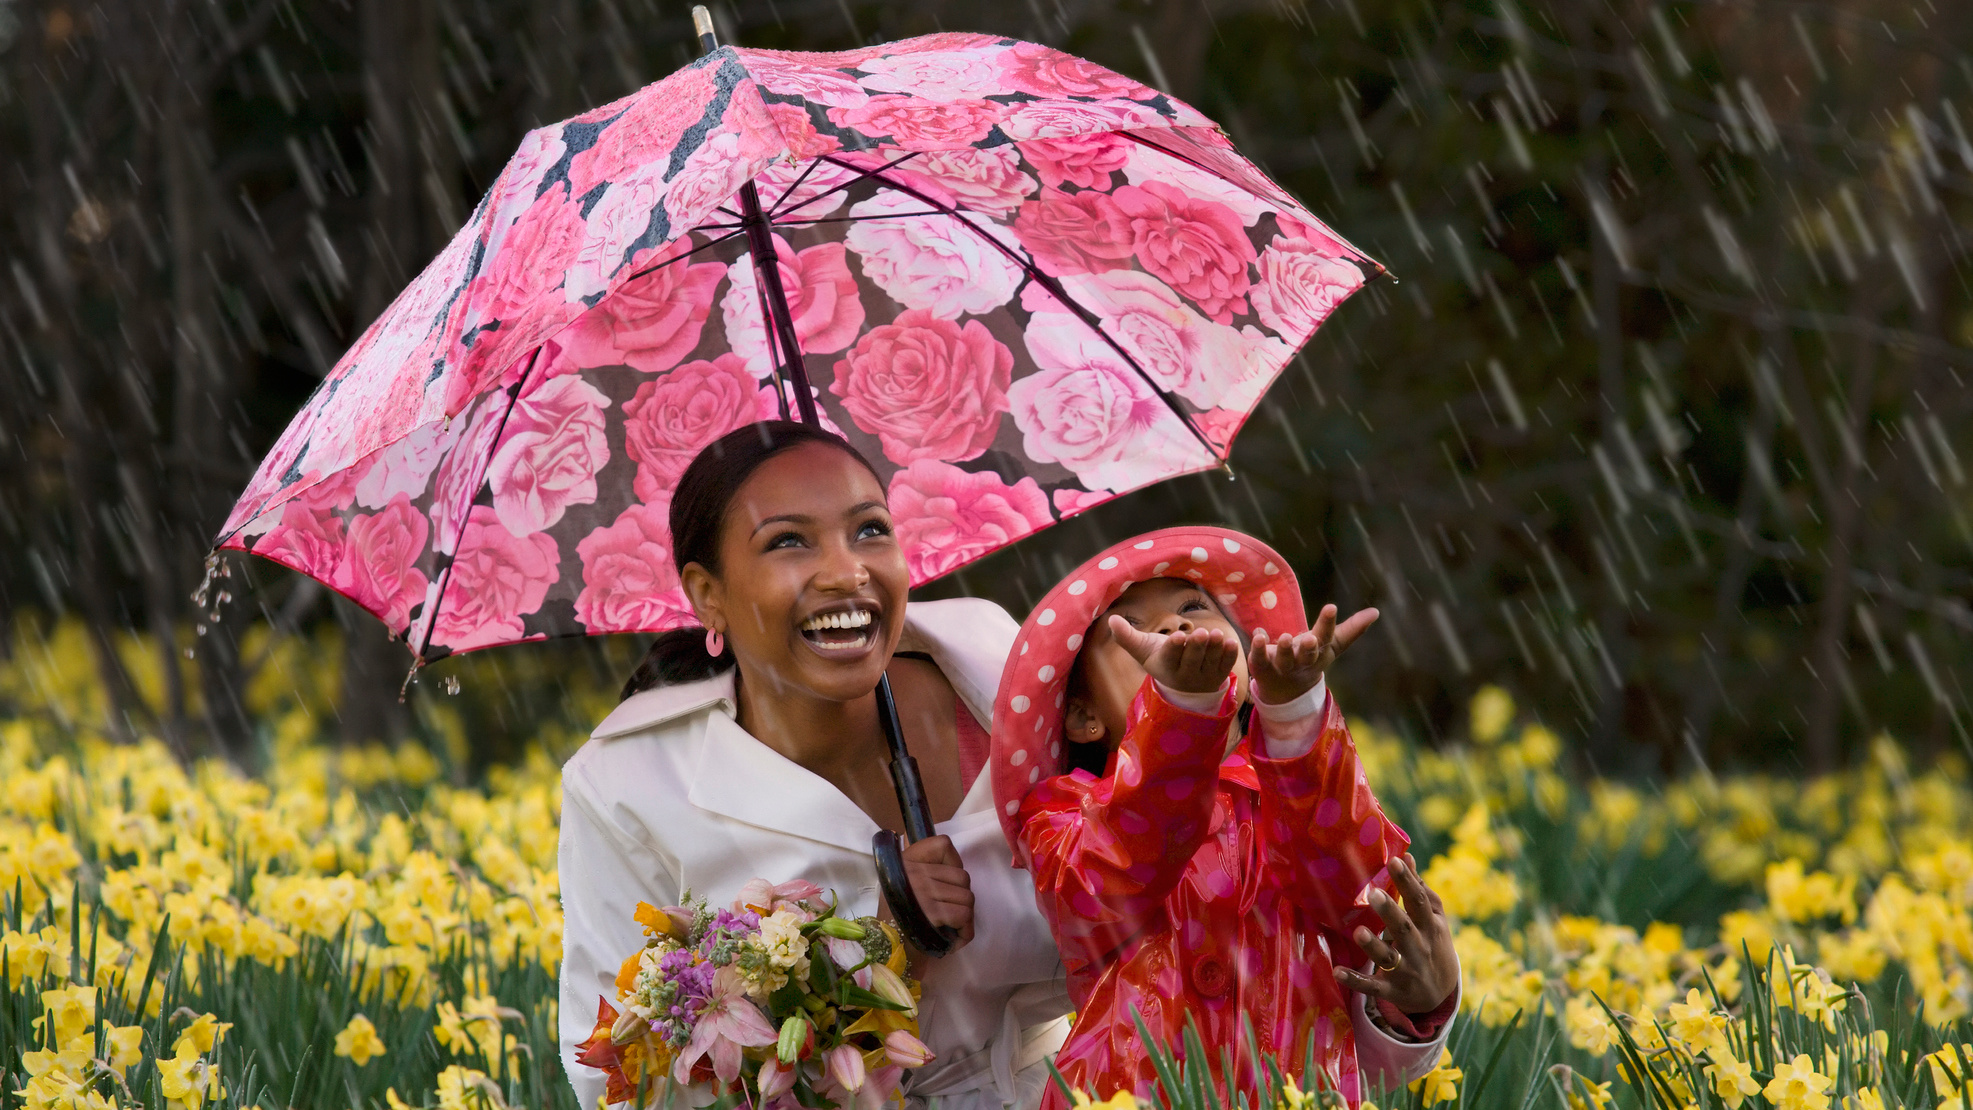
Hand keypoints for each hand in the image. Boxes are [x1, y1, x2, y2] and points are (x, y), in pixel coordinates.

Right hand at [895, 834, 973, 952]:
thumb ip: (923, 870)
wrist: (883, 951)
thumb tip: (952, 861)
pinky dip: (964, 931)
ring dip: (964, 917)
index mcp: (907, 861)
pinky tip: (952, 938)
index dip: (953, 863)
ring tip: (949, 928)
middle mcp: (914, 872)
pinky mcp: (932, 913)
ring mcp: (923, 892)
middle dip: (961, 898)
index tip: (945, 882)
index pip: (944, 844)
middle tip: (948, 914)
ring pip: (968, 898)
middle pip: (963, 877)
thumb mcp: (902, 886)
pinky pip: (964, 916)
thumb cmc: (896, 921)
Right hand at [1106, 616, 1238, 694]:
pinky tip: (1230, 642)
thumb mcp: (1143, 649)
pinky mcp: (1219, 676)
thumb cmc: (1160, 658)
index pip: (1170, 657)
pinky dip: (1229, 656)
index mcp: (1165, 667)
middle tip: (1201, 632)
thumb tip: (1111, 619)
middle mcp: (1184, 676)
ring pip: (1210, 662)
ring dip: (1214, 649)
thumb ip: (1127, 636)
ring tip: (1216, 634)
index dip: (1174, 647)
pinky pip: (1225, 666)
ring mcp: (1203, 677)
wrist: (1182, 683)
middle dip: (1196, 646)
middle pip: (1192, 661)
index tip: (1177, 636)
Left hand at [1249, 604, 1378, 705]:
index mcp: (1319, 651)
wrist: (1285, 690)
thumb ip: (1351, 629)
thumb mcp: (1331, 645)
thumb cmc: (1311, 659)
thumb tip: (1375, 611)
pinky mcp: (1261, 666)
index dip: (1328, 623)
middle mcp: (1301, 660)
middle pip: (1307, 654)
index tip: (1331, 607)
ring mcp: (1281, 665)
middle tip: (1310, 637)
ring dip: (1284, 649)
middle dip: (1309, 647)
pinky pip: (1258, 659)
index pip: (1326, 636)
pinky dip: (1257, 649)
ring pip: (1284, 659)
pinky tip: (1257, 636)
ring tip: (1284, 637)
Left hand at [1333, 853, 1458, 1015]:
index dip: (1407, 882)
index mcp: (1429, 927)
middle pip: (1404, 929)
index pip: (1418, 902)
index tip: (1394, 861)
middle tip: (1374, 893)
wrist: (1440, 995)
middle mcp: (1418, 948)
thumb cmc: (1432, 944)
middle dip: (1390, 912)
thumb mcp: (1434, 920)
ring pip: (1388, 958)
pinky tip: (1337, 971)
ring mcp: (1405, 971)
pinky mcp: (1391, 991)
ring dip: (1373, 946)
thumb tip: (1406, 856)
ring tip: (1359, 931)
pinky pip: (1372, 986)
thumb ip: (1420, 890)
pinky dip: (1355, 980)